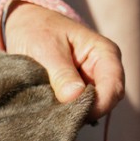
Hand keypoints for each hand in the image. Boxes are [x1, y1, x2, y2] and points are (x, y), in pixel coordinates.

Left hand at [4, 3, 124, 118]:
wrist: (26, 24)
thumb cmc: (38, 30)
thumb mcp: (46, 49)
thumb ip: (61, 73)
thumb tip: (74, 96)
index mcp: (104, 53)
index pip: (114, 87)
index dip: (98, 105)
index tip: (73, 114)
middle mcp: (103, 69)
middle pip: (106, 102)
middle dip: (85, 112)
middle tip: (57, 116)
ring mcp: (91, 82)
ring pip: (92, 108)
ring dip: (74, 114)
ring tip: (51, 112)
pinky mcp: (78, 91)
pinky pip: (78, 109)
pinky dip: (66, 113)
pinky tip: (50, 111)